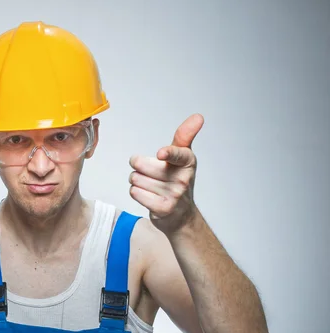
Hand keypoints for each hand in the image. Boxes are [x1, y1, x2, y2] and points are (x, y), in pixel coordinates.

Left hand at [128, 113, 203, 235]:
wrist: (181, 215)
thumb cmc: (178, 182)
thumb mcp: (184, 157)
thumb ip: (185, 136)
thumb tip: (198, 116)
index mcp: (188, 161)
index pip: (178, 154)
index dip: (168, 153)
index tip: (161, 153)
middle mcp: (182, 178)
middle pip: (140, 165)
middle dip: (138, 168)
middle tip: (149, 173)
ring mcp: (173, 194)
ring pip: (135, 179)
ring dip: (137, 181)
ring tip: (150, 186)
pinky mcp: (162, 208)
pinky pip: (135, 192)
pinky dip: (136, 193)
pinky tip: (148, 196)